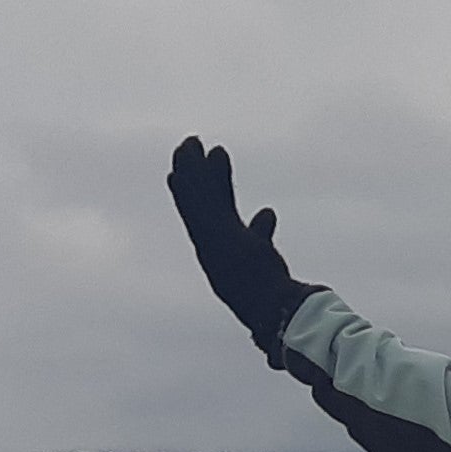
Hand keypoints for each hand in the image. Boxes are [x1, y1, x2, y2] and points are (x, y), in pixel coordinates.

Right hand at [168, 136, 315, 348]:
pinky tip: (204, 157)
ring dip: (193, 168)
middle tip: (187, 144)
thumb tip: (267, 213)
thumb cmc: (270, 295)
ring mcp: (213, 241)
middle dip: (190, 173)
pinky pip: (207, 203)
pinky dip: (200, 181)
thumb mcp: (262, 258)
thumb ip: (260, 233)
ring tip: (192, 141)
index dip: (189, 193)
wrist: (272, 310)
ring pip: (198, 197)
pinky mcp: (220, 235)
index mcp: (217, 253)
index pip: (200, 217)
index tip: (177, 174)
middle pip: (196, 201)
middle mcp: (210, 246)